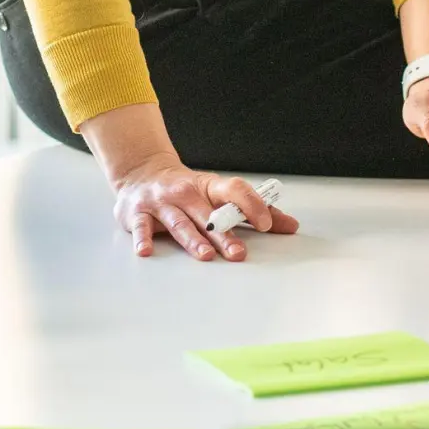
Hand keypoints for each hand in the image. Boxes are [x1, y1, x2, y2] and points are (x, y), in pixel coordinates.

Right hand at [110, 154, 298, 261]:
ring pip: (179, 223)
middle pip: (208, 214)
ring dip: (192, 240)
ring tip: (206, 255)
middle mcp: (186, 192)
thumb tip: (291, 226)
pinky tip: (147, 251)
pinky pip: (142, 227)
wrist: (140, 172)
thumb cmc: (187, 190)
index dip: (252, 205)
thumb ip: (253, 211)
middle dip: (224, 234)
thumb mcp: (218, 194)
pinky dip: (143, 238)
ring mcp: (162, 203)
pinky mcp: (138, 213)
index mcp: (209, 186)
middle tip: (238, 253)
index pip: (234, 190)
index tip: (266, 223)